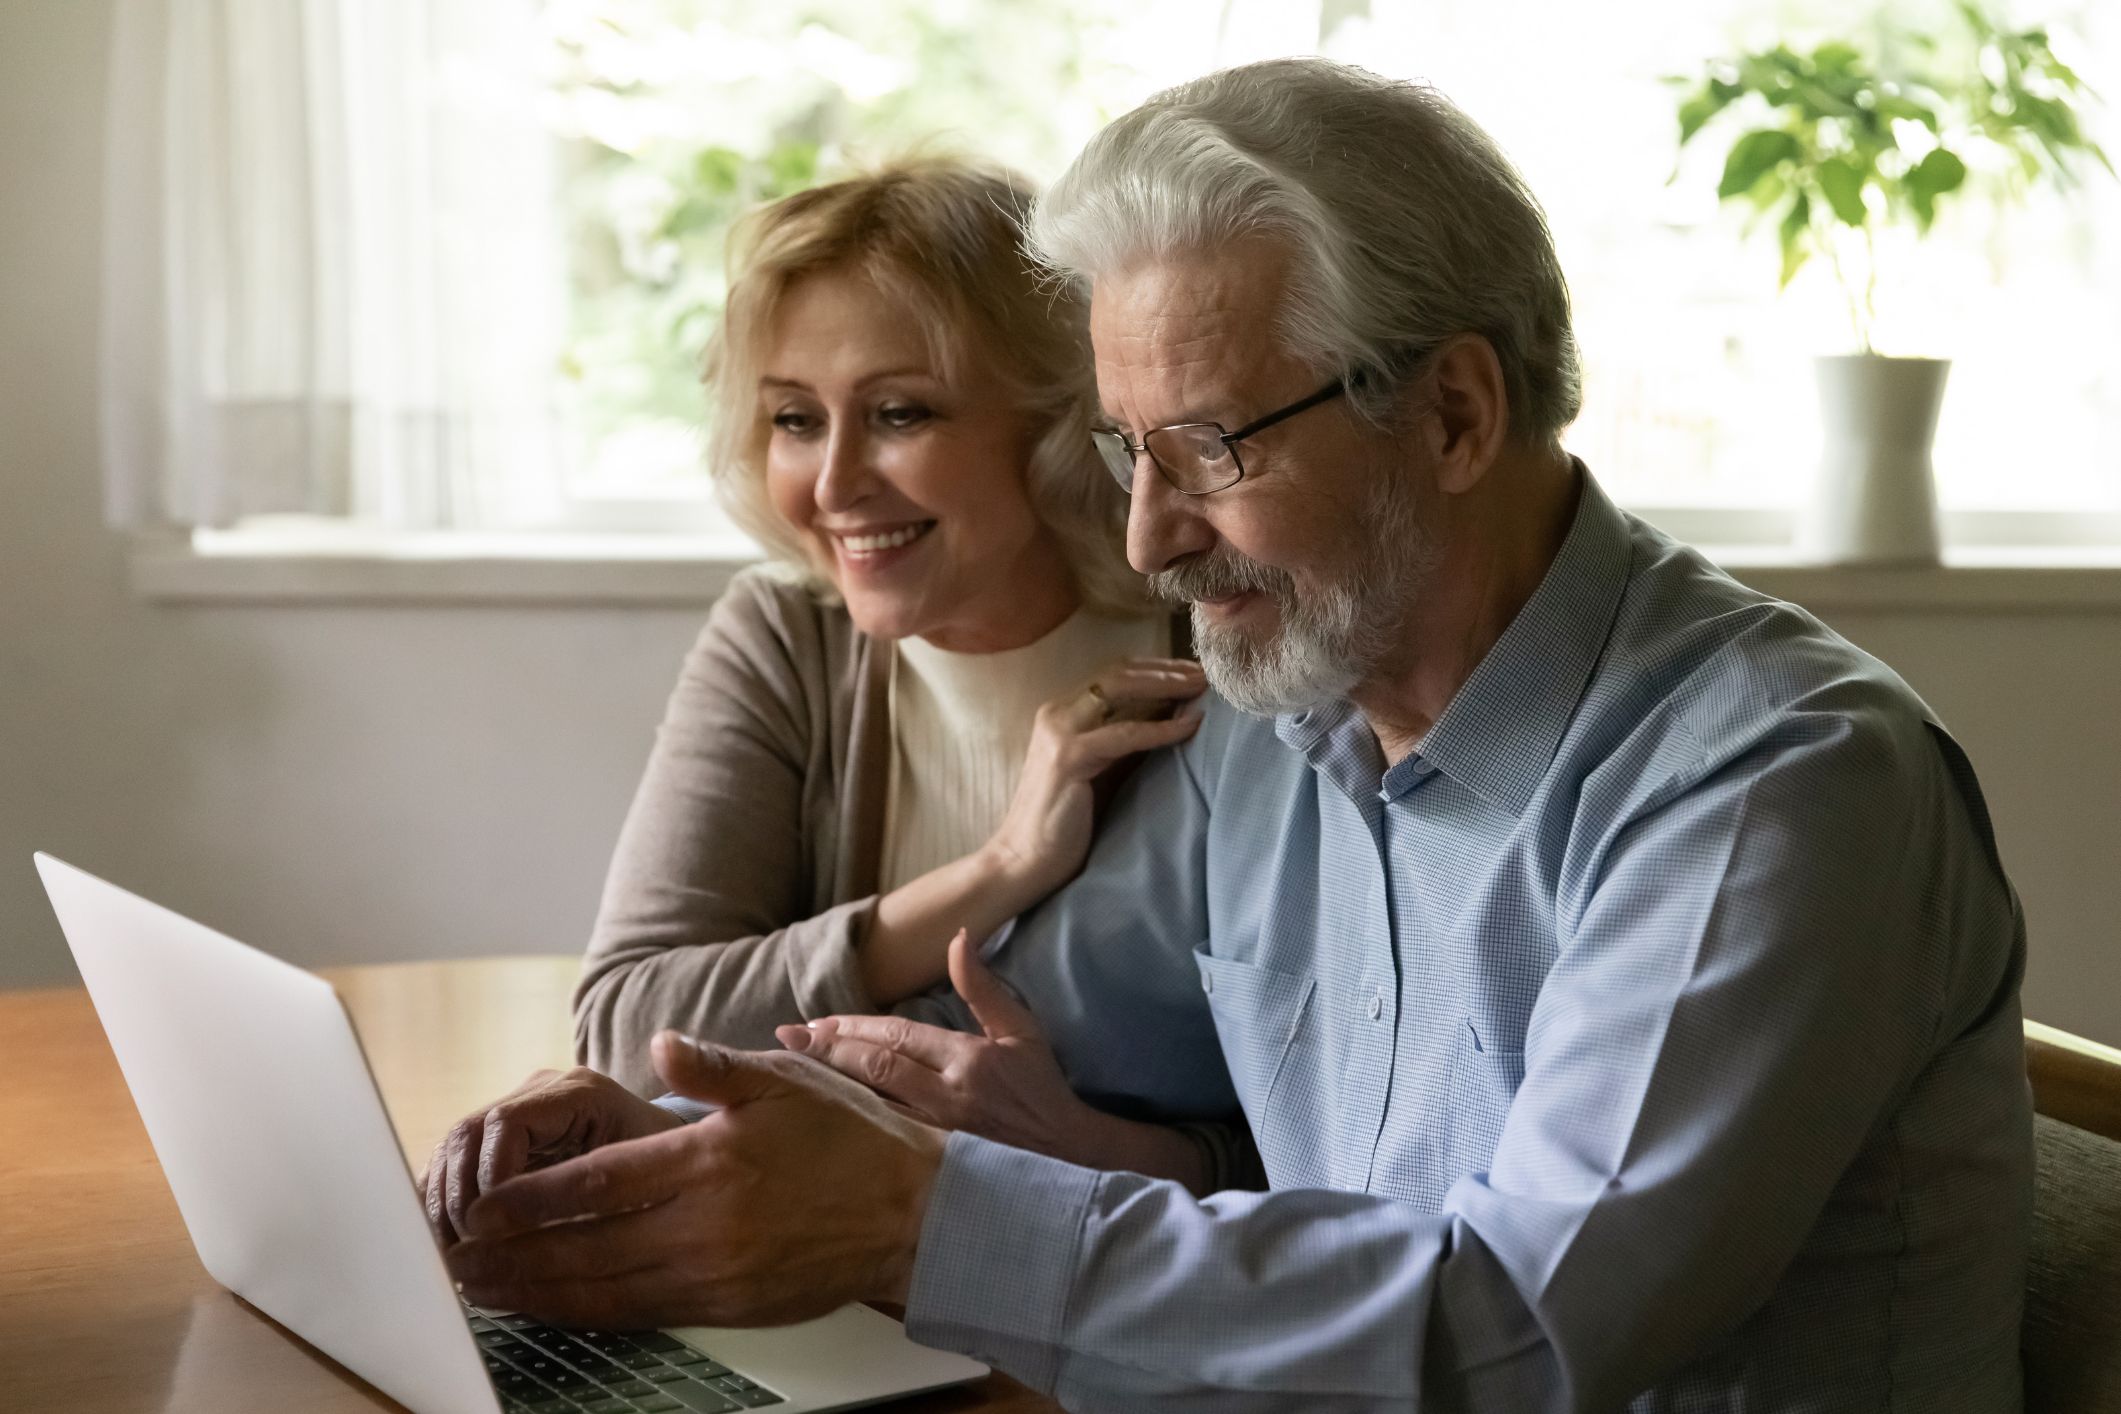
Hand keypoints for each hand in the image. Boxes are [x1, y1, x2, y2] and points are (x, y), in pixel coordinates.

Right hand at [417, 1066, 681, 1247]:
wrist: (681, 1155)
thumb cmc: (673, 1170)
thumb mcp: (650, 1179)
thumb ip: (599, 1195)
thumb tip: (531, 1241)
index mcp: (580, 1093)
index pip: (507, 1122)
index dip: (486, 1176)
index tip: (482, 1228)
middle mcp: (542, 1093)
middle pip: (470, 1132)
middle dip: (456, 1196)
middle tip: (459, 1251)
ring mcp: (519, 1111)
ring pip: (455, 1147)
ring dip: (442, 1203)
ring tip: (449, 1255)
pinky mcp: (504, 1139)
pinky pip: (457, 1163)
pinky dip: (443, 1201)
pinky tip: (444, 1242)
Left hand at [445, 1033, 945, 1328]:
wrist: (913, 1214)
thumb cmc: (848, 1140)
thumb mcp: (783, 1079)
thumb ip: (712, 1067)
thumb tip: (661, 1044)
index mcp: (708, 1160)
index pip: (596, 1182)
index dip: (530, 1198)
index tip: (479, 1206)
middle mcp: (703, 1224)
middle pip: (584, 1247)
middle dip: (512, 1257)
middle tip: (456, 1260)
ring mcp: (713, 1273)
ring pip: (604, 1291)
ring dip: (537, 1293)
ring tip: (486, 1290)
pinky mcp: (728, 1307)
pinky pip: (642, 1313)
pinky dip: (589, 1314)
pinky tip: (557, 1308)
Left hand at [780, 929, 1095, 1165]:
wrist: (1062, 1145)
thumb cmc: (1040, 1080)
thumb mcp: (1020, 1026)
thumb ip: (982, 985)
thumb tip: (958, 938)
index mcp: (967, 1061)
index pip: (899, 1039)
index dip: (854, 1029)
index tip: (817, 1021)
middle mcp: (946, 1095)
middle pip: (876, 1069)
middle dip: (829, 1052)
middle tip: (789, 1039)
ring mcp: (937, 1125)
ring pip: (873, 1099)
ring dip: (832, 1080)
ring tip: (796, 1064)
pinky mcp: (934, 1144)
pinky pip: (884, 1123)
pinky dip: (852, 1107)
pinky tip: (827, 1099)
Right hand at [984, 657, 1203, 899]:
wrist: (1023, 862)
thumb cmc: (1065, 824)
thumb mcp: (1101, 771)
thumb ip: (1126, 742)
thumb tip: (1174, 716)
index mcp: (1061, 714)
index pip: (1114, 674)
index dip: (1156, 669)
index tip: (1193, 673)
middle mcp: (1056, 713)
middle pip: (1118, 671)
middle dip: (1166, 669)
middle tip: (1205, 674)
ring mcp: (1059, 732)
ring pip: (1119, 688)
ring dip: (1166, 686)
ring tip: (1201, 689)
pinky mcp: (1067, 758)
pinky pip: (1125, 734)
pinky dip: (1161, 729)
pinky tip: (1189, 727)